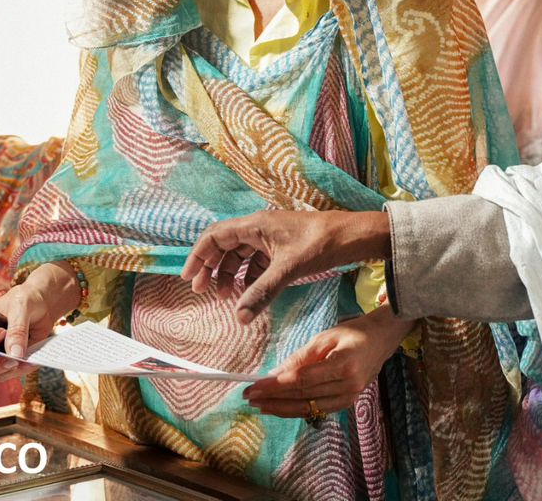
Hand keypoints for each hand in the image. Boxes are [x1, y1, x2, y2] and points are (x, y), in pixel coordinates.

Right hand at [0, 262, 78, 381]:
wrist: (43, 304)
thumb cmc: (26, 299)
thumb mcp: (21, 307)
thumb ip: (17, 329)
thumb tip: (15, 355)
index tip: (2, 333)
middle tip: (13, 360)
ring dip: (10, 369)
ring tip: (28, 358)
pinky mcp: (8, 361)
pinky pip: (10, 373)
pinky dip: (22, 370)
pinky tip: (33, 360)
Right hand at [181, 210, 389, 324]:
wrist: (352, 237)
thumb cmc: (321, 244)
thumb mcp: (289, 269)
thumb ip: (261, 292)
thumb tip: (238, 318)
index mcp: (256, 224)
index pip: (215, 236)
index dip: (199, 256)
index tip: (189, 279)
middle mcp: (260, 227)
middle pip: (224, 245)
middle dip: (211, 267)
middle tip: (202, 291)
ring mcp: (271, 237)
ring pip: (241, 254)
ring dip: (229, 273)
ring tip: (225, 297)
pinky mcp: (283, 247)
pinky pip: (257, 261)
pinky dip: (248, 276)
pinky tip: (248, 293)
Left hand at [243, 307, 417, 417]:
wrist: (382, 340)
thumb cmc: (353, 333)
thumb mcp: (325, 337)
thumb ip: (301, 357)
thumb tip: (275, 374)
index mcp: (343, 365)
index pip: (302, 380)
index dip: (276, 386)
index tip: (254, 386)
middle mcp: (348, 386)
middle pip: (303, 396)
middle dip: (273, 397)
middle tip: (249, 396)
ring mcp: (349, 397)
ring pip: (308, 408)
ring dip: (281, 408)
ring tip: (259, 405)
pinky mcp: (347, 403)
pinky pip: (317, 410)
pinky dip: (296, 409)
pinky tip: (280, 407)